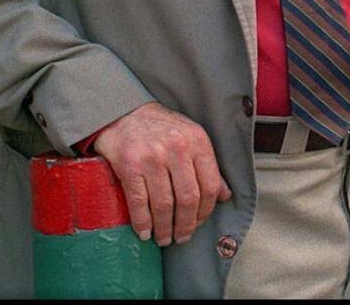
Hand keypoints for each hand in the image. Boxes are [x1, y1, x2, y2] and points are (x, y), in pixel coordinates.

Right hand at [93, 102, 231, 246]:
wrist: (124, 112)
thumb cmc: (160, 128)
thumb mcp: (191, 137)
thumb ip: (208, 165)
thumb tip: (225, 195)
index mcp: (197, 141)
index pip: (210, 186)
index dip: (207, 211)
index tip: (199, 223)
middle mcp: (177, 148)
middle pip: (188, 199)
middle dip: (186, 225)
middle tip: (182, 237)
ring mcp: (152, 157)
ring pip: (165, 205)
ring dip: (165, 228)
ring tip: (164, 238)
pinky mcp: (129, 165)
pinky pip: (139, 202)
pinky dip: (143, 223)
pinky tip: (145, 232)